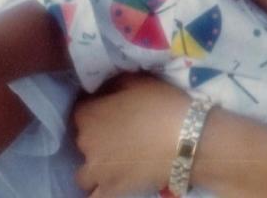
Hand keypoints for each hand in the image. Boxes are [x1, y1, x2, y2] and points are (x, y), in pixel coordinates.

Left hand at [73, 74, 188, 196]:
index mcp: (89, 115)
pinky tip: (111, 183)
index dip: (95, 107)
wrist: (186, 138)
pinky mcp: (112, 191)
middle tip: (120, 131)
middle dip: (97, 134)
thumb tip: (103, 90)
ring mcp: (97, 171)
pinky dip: (99, 192)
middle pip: (83, 138)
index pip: (80, 110)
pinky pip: (94, 197)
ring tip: (116, 160)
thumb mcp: (135, 81)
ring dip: (95, 166)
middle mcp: (86, 143)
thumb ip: (111, 85)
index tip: (110, 107)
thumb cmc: (160, 104)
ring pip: (85, 172)